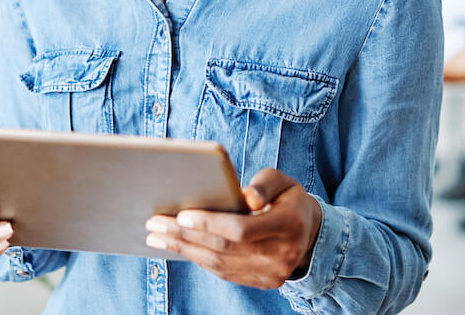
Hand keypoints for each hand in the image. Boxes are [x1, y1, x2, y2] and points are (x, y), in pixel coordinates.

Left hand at [144, 169, 322, 288]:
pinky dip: (198, 259)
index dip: (210, 223)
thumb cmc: (288, 199)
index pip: (242, 230)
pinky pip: (224, 272)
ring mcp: (271, 274)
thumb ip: (264, 185)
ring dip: (184, 250)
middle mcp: (281, 255)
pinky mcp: (262, 282)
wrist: (310, 233)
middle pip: (224, 248)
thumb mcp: (282, 181)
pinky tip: (178, 247)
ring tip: (156, 237)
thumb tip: (245, 197)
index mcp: (288, 226)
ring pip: (219, 264)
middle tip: (154, 223)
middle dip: (184, 235)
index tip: (181, 215)